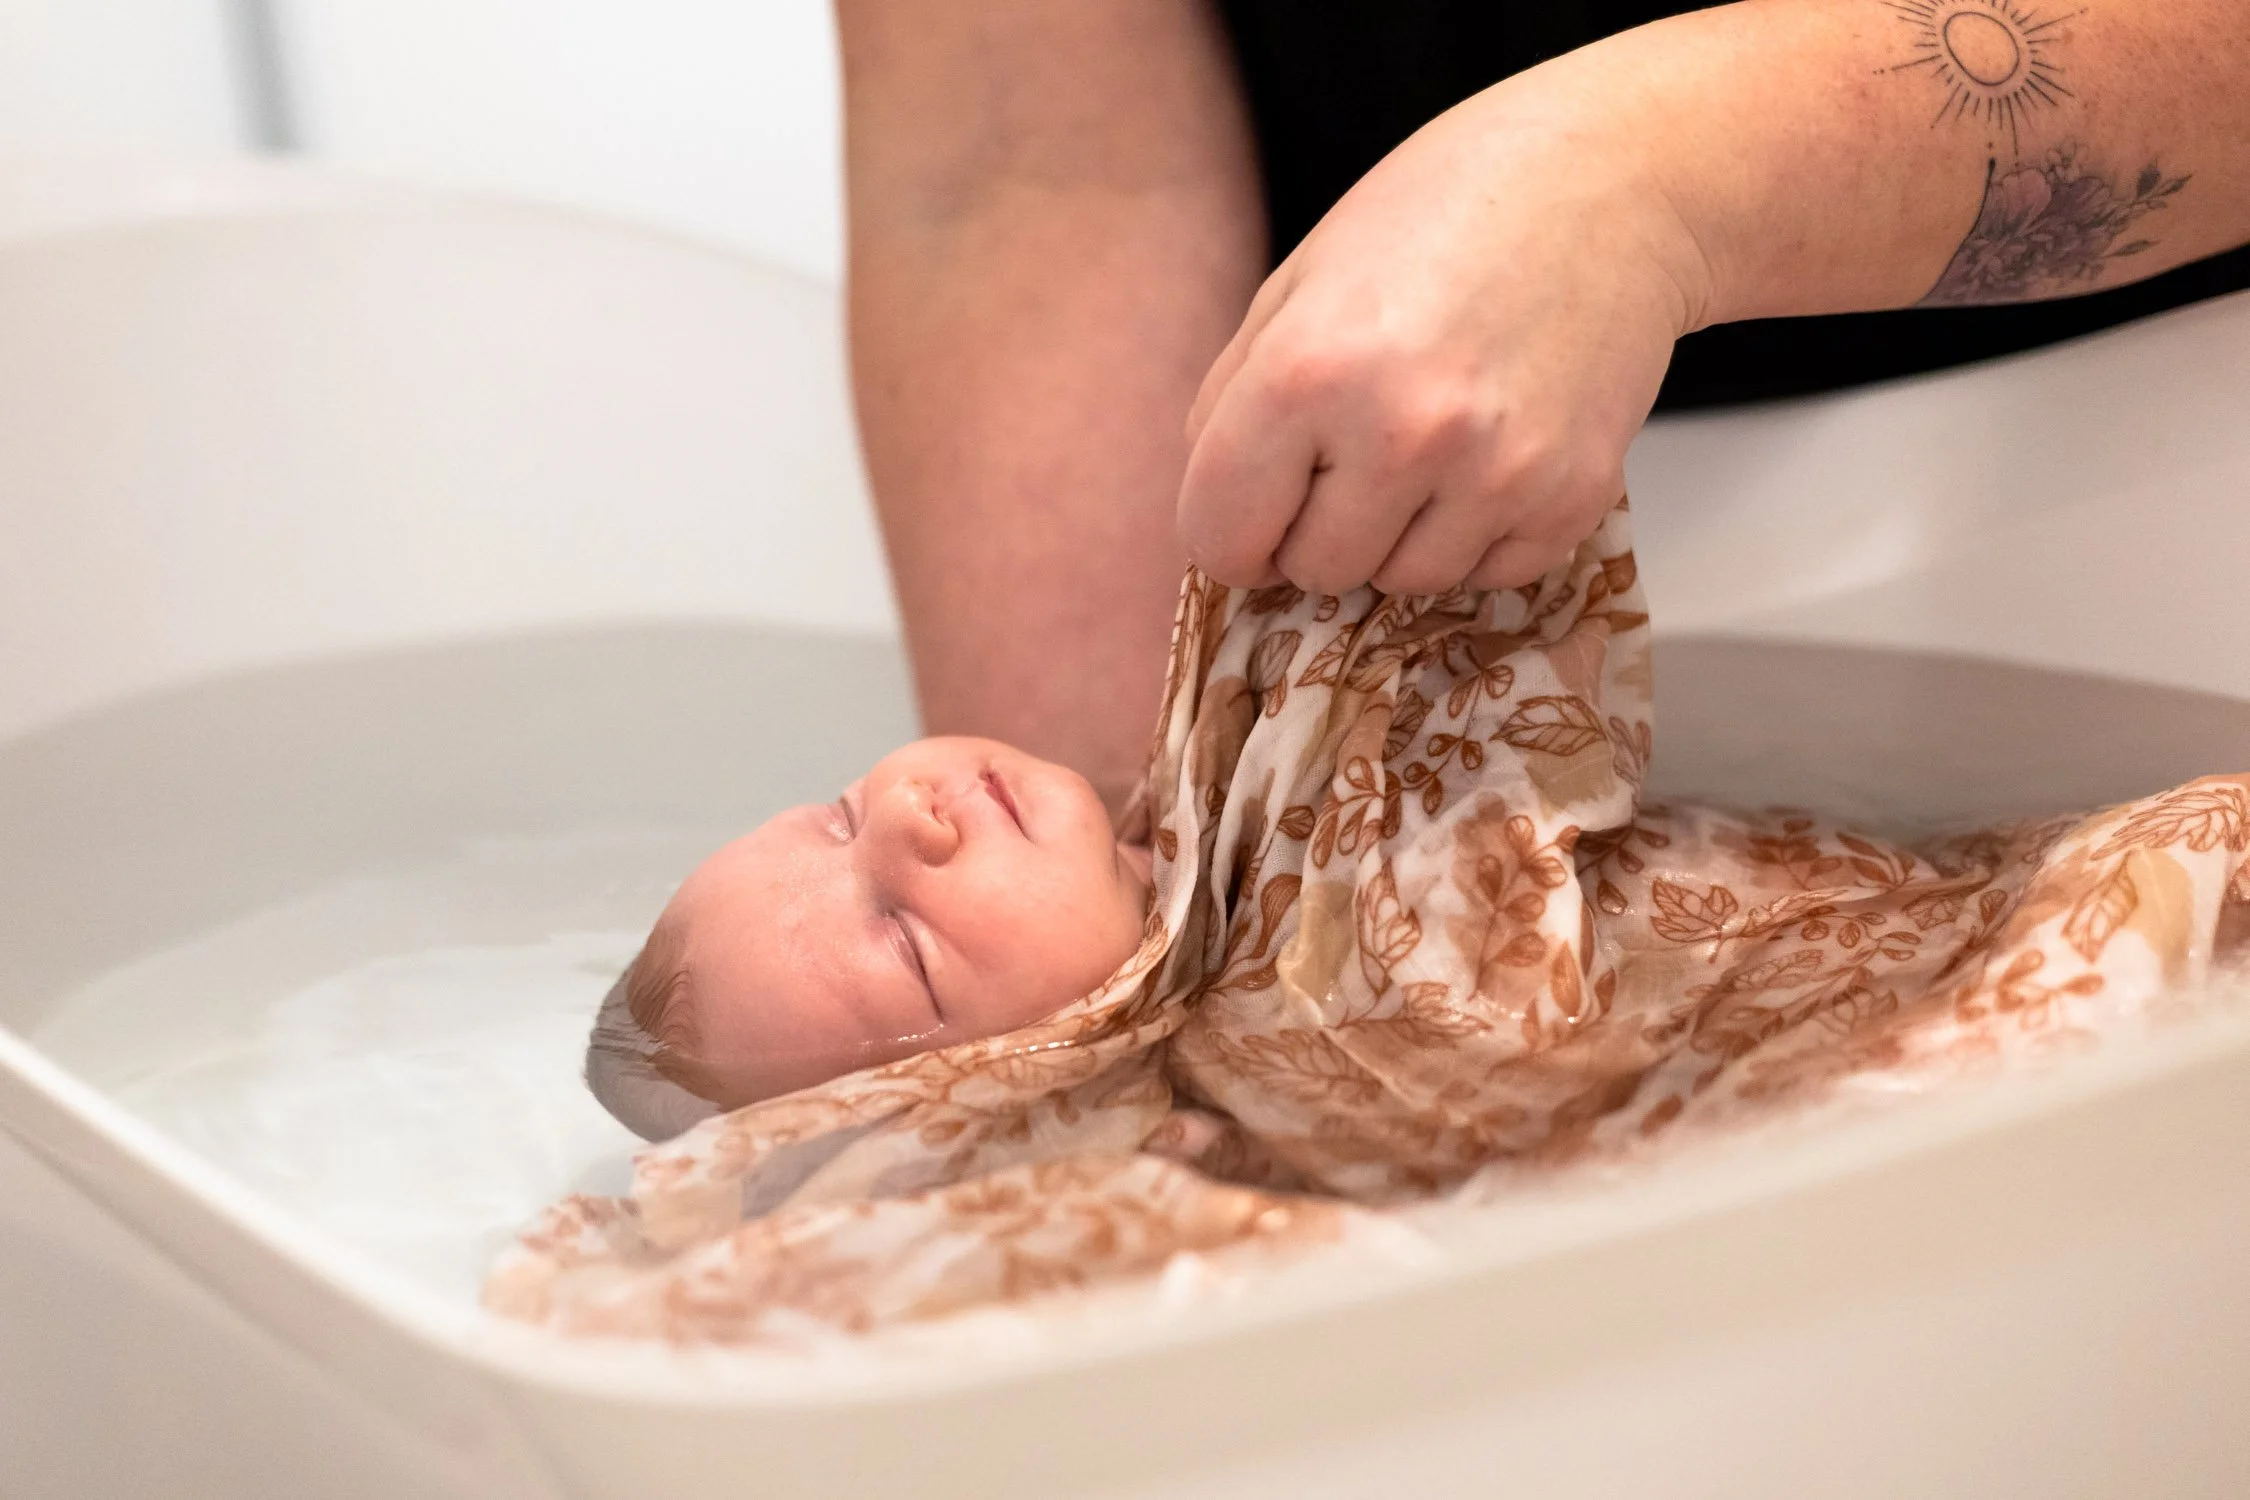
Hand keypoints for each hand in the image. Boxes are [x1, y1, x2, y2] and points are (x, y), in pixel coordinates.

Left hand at [1176, 76, 1711, 593]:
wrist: (1614, 180)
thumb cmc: (1442, 214)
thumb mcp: (1298, 282)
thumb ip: (1230, 406)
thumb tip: (1214, 523)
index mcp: (1306, 371)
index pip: (1220, 536)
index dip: (1229, 527)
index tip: (1256, 505)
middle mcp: (1401, 433)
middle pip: (1313, 570)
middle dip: (1319, 525)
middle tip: (1358, 446)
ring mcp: (1495, 474)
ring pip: (1401, 581)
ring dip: (1401, 532)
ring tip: (1432, 435)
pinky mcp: (1570, 498)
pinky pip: (1486, 573)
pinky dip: (1478, 531)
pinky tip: (1491, 446)